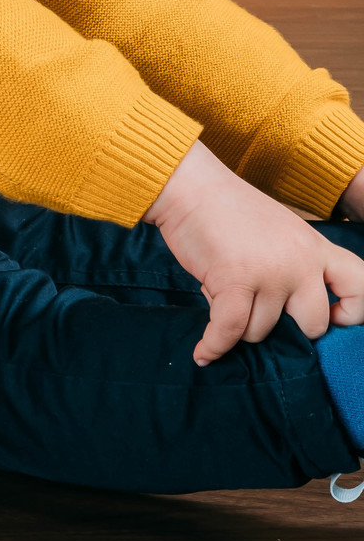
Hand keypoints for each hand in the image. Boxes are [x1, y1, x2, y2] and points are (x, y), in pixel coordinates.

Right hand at [146, 141, 363, 365]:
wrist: (192, 187)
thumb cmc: (229, 210)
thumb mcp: (282, 232)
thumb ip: (295, 266)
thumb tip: (288, 315)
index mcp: (316, 247)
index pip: (360, 286)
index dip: (350, 313)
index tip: (328, 317)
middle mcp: (300, 262)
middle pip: (312, 326)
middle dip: (284, 329)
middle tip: (257, 312)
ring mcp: (270, 272)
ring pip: (261, 331)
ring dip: (238, 325)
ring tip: (221, 298)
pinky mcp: (235, 280)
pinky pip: (229, 331)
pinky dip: (214, 346)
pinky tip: (204, 352)